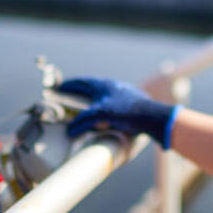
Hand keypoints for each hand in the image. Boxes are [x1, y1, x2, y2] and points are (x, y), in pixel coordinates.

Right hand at [57, 77, 180, 149]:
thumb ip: (83, 121)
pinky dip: (103, 105)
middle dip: (79, 90)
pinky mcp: (130, 101)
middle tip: (69, 94)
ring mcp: (122, 92)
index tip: (59, 86)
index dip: (69, 85)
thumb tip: (69, 130)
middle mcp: (112, 85)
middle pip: (91, 86)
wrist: (153, 116)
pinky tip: (104, 113)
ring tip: (85, 104)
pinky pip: (112, 101)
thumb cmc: (126, 112)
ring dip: (92, 97)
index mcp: (102, 85)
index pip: (81, 82)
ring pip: (102, 93)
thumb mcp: (101, 115)